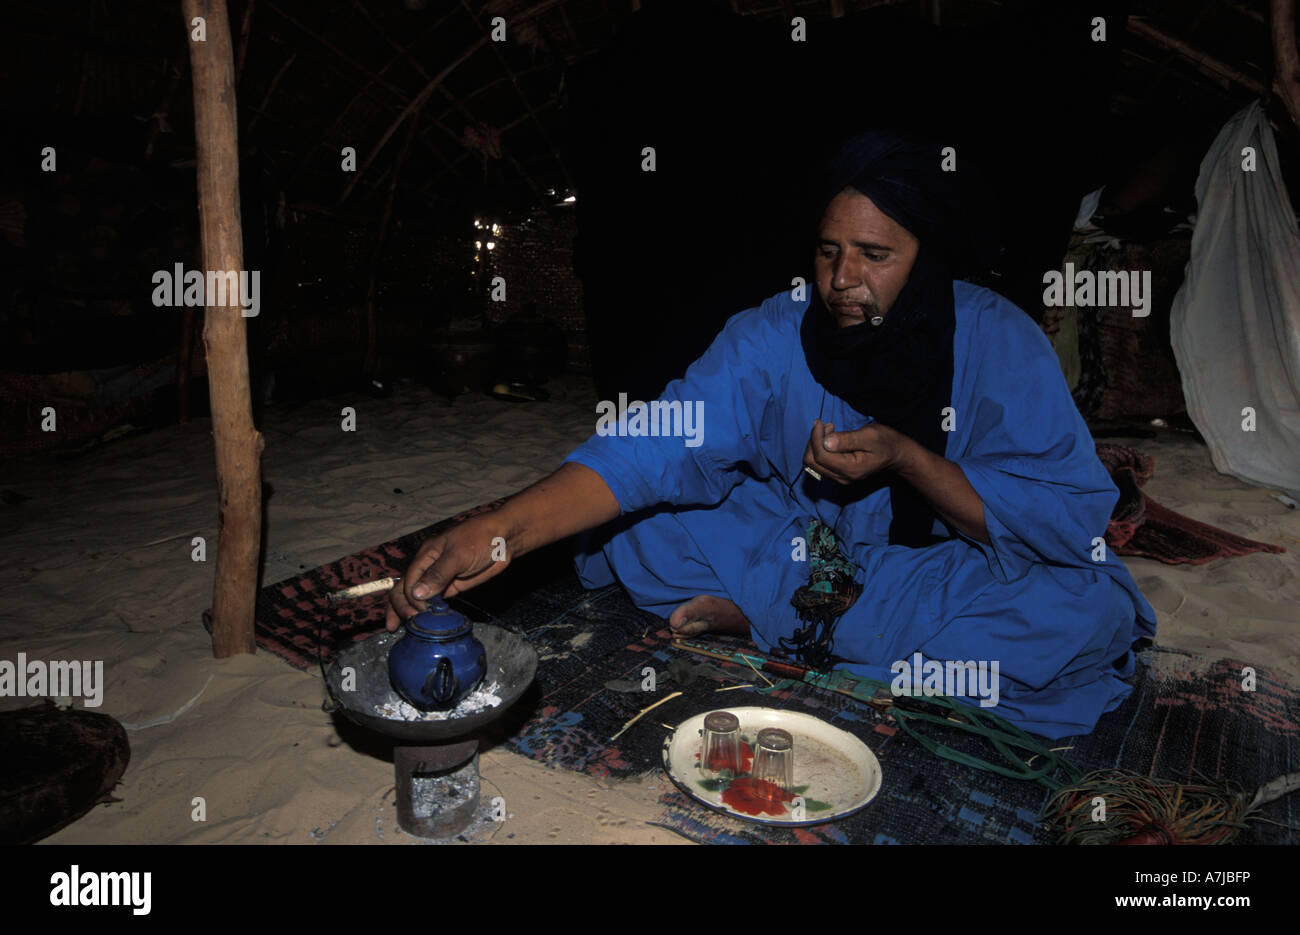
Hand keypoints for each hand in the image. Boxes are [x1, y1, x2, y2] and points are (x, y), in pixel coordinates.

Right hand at [384, 513, 514, 630]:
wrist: (505, 538)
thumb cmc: (480, 538)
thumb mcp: (458, 555)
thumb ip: (438, 574)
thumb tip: (416, 594)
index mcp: (426, 556)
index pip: (408, 581)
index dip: (409, 598)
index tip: (420, 612)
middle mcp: (429, 567)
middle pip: (405, 589)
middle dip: (400, 607)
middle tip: (403, 625)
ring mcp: (440, 578)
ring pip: (417, 597)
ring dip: (408, 611)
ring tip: (398, 628)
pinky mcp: (452, 586)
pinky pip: (435, 600)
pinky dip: (427, 612)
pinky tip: (423, 624)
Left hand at [802, 419, 910, 484]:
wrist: (896, 454)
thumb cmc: (885, 442)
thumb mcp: (869, 436)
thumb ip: (848, 440)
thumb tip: (826, 442)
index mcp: (850, 469)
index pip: (820, 456)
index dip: (815, 438)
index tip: (819, 422)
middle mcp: (842, 478)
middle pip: (812, 462)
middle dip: (813, 441)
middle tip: (825, 425)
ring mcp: (840, 477)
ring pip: (813, 463)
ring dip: (816, 444)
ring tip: (829, 429)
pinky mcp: (838, 474)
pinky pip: (820, 463)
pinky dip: (820, 448)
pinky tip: (830, 437)